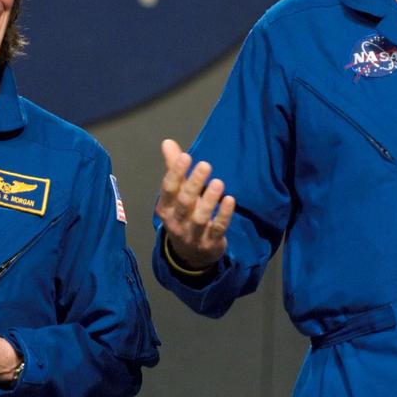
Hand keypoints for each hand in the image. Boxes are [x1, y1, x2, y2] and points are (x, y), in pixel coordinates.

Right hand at [154, 138, 235, 270]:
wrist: (190, 254)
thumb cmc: (183, 215)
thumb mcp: (176, 195)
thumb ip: (174, 168)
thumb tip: (168, 142)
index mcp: (165, 208)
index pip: (168, 189)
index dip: (176, 173)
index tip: (186, 156)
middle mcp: (176, 222)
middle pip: (184, 202)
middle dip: (194, 184)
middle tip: (206, 165)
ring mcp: (192, 235)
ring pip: (199, 218)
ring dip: (209, 200)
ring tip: (218, 183)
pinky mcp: (209, 243)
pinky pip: (217, 229)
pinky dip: (223, 215)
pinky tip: (231, 201)